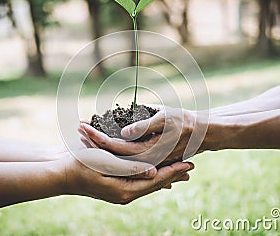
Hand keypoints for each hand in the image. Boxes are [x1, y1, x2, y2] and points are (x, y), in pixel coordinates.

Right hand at [59, 148, 193, 203]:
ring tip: (180, 171)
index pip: (156, 181)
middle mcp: (125, 195)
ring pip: (149, 183)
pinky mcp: (116, 186)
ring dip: (165, 175)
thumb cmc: (82, 165)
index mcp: (124, 191)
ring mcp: (120, 192)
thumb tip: (153, 171)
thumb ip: (130, 168)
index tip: (189, 164)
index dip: (173, 172)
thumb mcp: (106, 163)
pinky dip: (152, 176)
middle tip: (191, 166)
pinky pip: (140, 182)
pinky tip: (157, 174)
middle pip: (155, 184)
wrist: (62, 175)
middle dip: (174, 175)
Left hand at [79, 106, 207, 166]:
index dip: (96, 136)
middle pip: (111, 153)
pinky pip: (123, 153)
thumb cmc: (185, 123)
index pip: (113, 147)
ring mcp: (144, 159)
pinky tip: (102, 136)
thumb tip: (123, 134)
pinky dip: (110, 145)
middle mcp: (142, 160)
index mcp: (145, 152)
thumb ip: (144, 127)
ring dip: (99, 143)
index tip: (82, 124)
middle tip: (77, 127)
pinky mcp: (146, 155)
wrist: (202, 133)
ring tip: (84, 131)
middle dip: (92, 140)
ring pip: (115, 154)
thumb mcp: (166, 119)